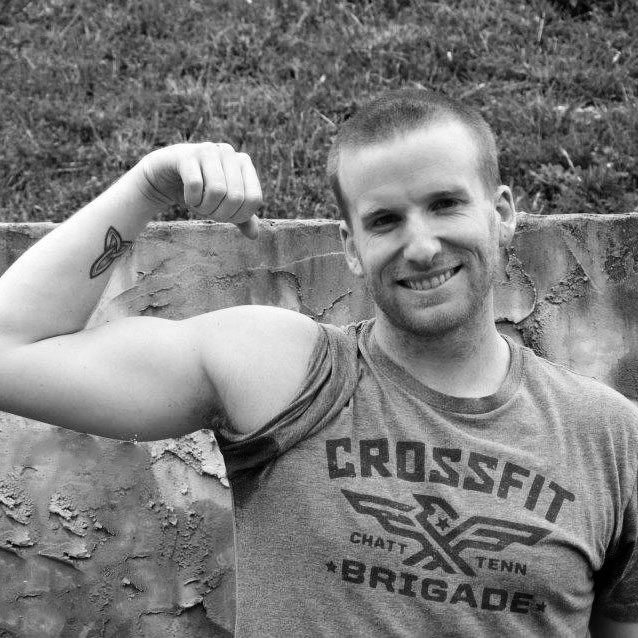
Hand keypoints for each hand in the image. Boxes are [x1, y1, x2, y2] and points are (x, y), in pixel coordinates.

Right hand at [138, 142, 261, 238]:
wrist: (164, 177)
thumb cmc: (199, 191)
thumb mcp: (222, 206)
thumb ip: (240, 218)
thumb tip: (254, 235)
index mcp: (244, 162)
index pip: (254, 199)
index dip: (239, 215)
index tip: (224, 215)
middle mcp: (229, 152)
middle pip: (236, 197)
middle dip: (220, 213)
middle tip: (207, 210)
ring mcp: (208, 150)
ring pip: (217, 190)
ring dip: (205, 207)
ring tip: (197, 204)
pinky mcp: (185, 155)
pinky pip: (195, 185)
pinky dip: (191, 199)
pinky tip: (186, 196)